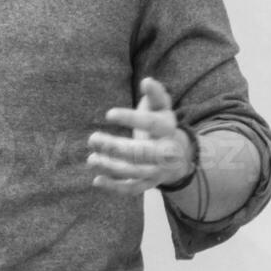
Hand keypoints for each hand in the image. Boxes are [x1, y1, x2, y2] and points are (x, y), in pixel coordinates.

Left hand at [88, 77, 192, 194]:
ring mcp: (158, 170)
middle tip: (92, 139)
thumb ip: (156, 94)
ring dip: (111, 167)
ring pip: (135, 172)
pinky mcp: (148, 183)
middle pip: (141, 152)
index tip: (108, 114)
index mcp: (169, 129)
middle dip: (116, 147)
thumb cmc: (162, 124)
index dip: (131, 119)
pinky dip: (115, 187)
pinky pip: (132, 188)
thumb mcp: (162, 108)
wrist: (179, 156)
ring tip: (91, 159)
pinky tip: (96, 180)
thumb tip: (147, 81)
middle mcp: (166, 153)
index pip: (152, 124)